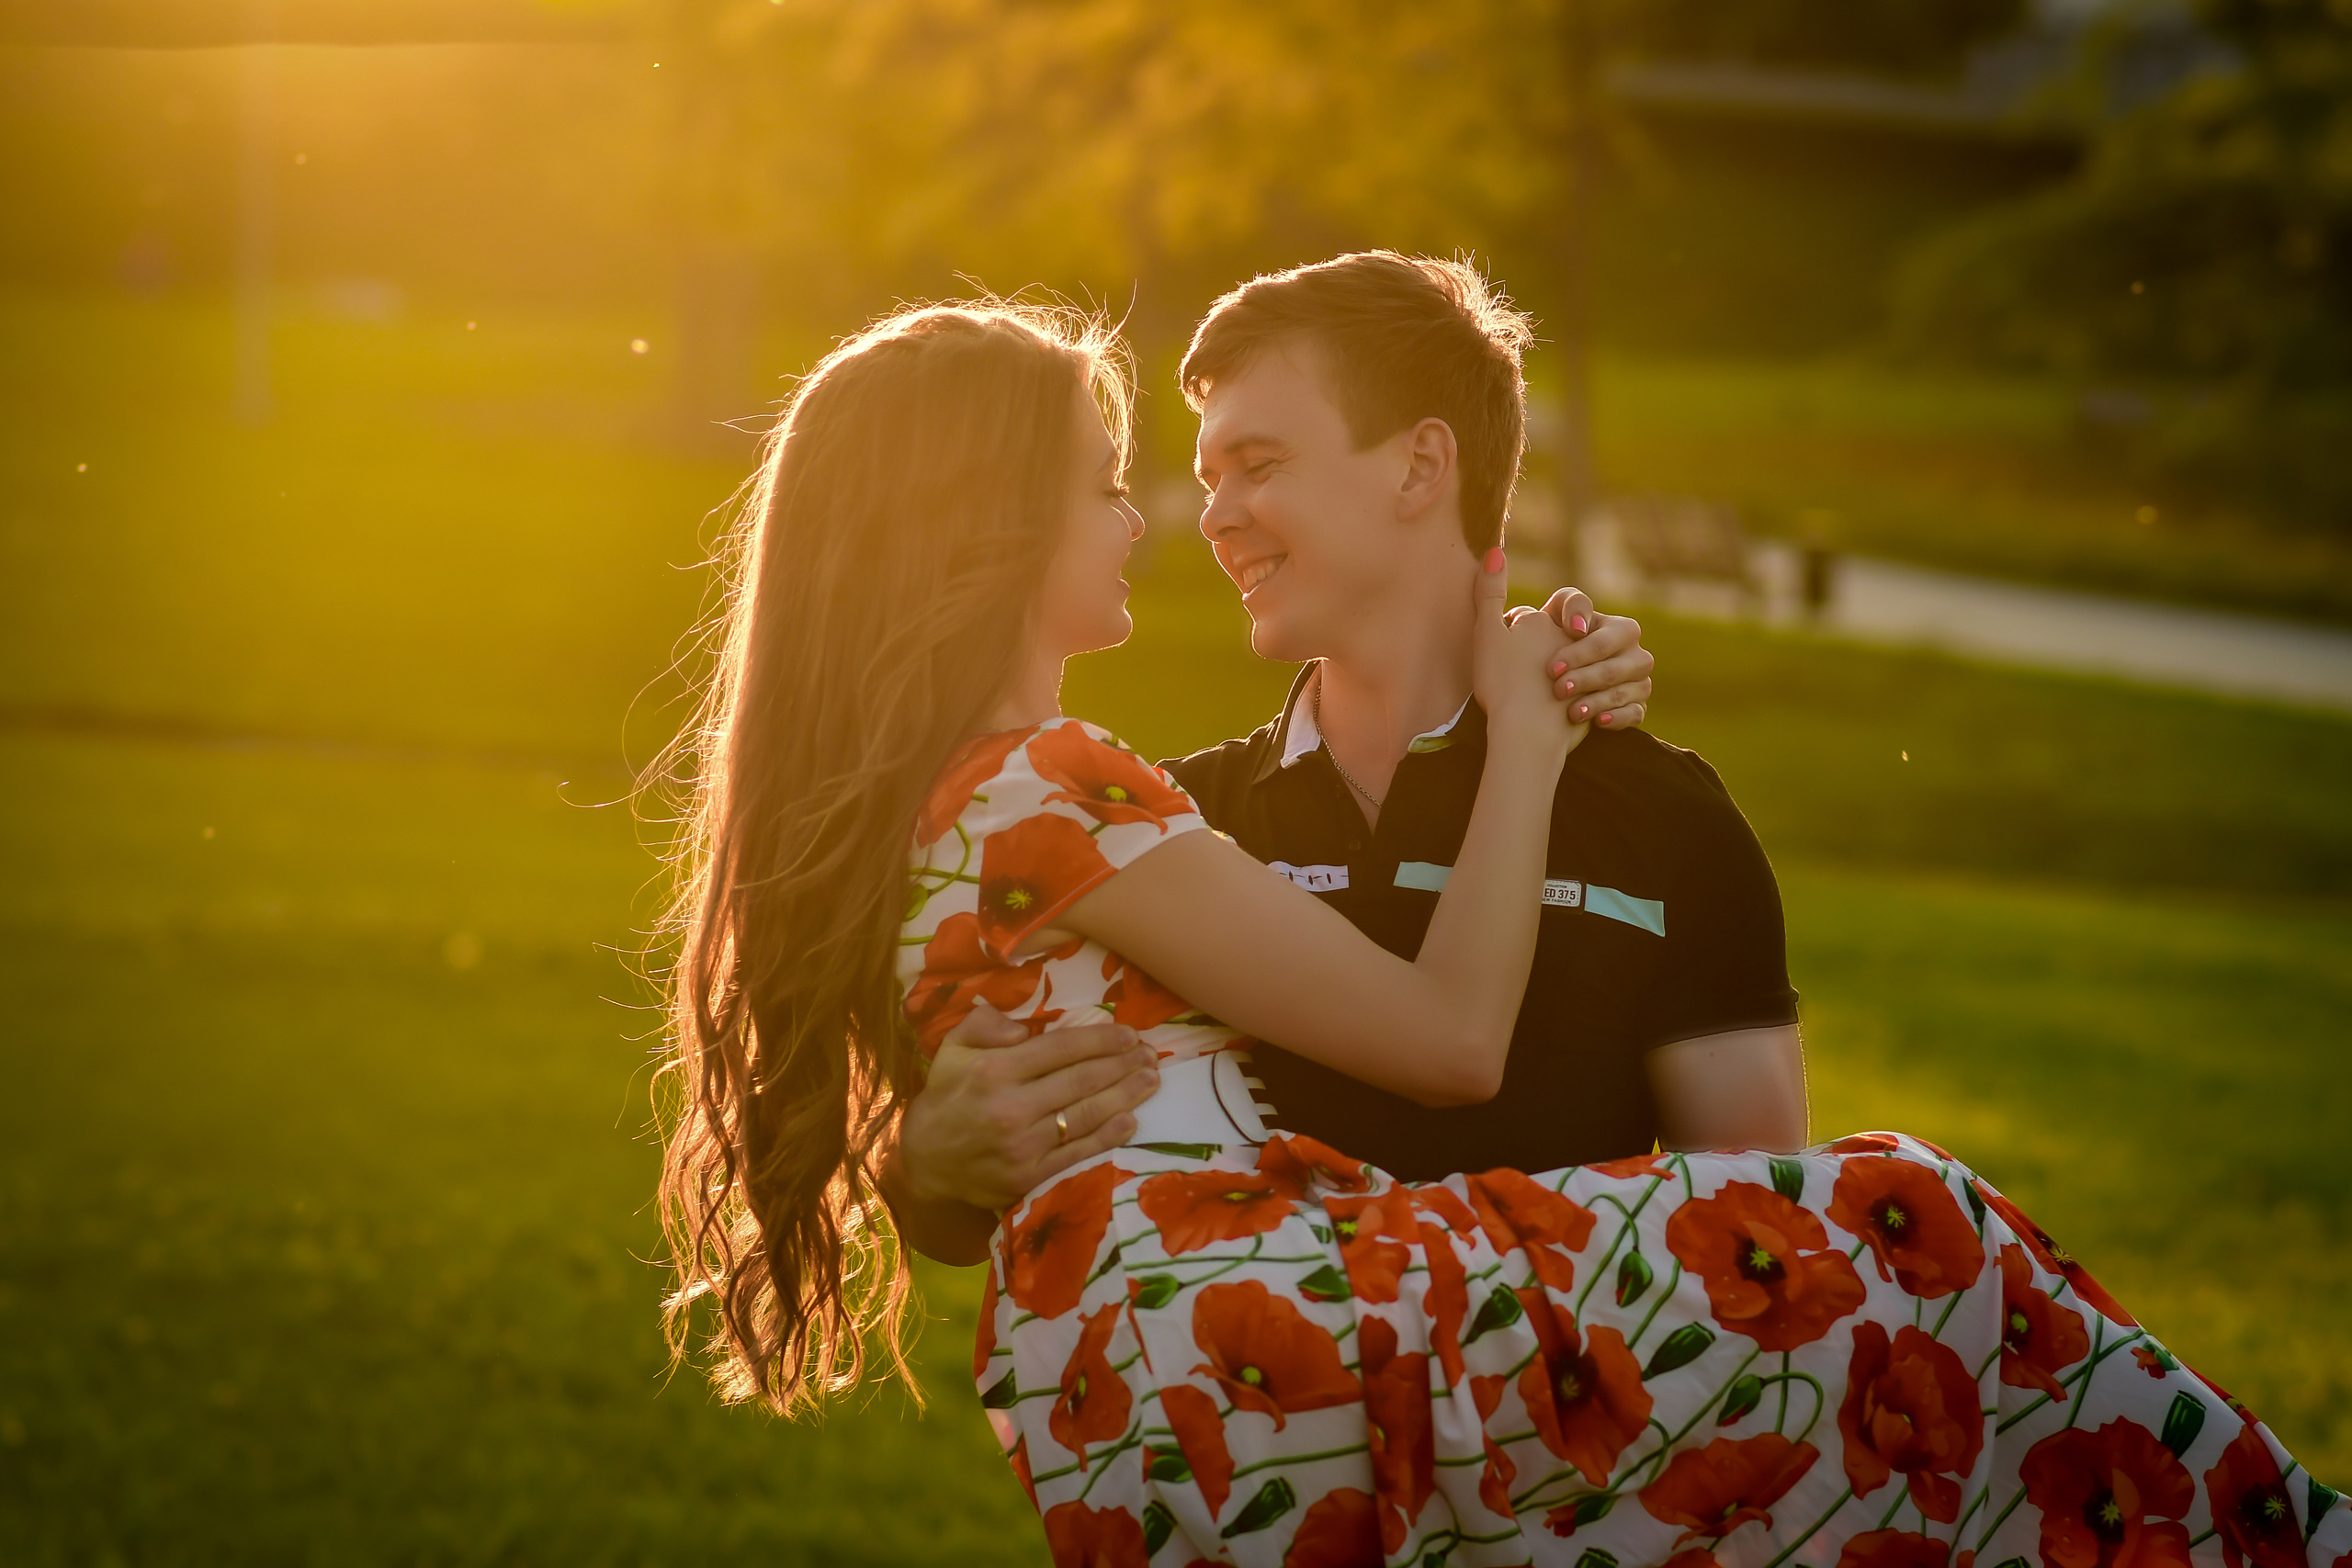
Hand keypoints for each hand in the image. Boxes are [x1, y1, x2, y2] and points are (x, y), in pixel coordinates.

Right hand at [894, 1006, 1158, 1212]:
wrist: (924, 1162)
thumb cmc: (945, 1098)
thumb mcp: (951, 1049)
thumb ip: (983, 1025)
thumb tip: (1022, 1027)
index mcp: (995, 1071)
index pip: (1060, 1048)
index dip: (1100, 1040)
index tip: (1129, 1034)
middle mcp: (1012, 1107)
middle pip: (1081, 1080)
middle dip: (1122, 1064)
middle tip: (1151, 1054)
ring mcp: (1023, 1145)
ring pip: (1086, 1114)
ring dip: (1125, 1096)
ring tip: (1150, 1080)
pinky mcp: (1030, 1176)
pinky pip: (1078, 1153)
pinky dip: (1108, 1137)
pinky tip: (1130, 1121)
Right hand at [1471, 549, 1585, 757]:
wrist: (1526, 732)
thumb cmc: (1502, 682)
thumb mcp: (1487, 633)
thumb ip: (1490, 593)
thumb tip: (1495, 550)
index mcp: (1549, 623)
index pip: (1537, 616)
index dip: (1521, 633)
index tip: (1510, 653)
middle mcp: (1575, 642)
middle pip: (1563, 639)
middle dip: (1551, 656)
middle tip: (1529, 679)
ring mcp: (1592, 671)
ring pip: (1585, 666)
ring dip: (1573, 678)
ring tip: (1552, 697)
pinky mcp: (1602, 702)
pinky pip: (1608, 697)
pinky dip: (1596, 705)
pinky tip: (1575, 714)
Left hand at [1538, 587, 1652, 729]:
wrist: (1557, 671)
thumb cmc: (1558, 635)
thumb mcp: (1560, 613)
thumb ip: (1570, 604)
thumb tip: (1579, 628)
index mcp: (1624, 629)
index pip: (1603, 644)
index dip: (1577, 656)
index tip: (1551, 669)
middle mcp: (1638, 656)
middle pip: (1613, 671)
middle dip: (1585, 680)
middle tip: (1558, 690)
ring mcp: (1641, 683)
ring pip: (1624, 694)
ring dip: (1597, 703)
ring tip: (1572, 712)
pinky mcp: (1638, 707)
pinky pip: (1635, 714)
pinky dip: (1618, 718)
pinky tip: (1598, 721)